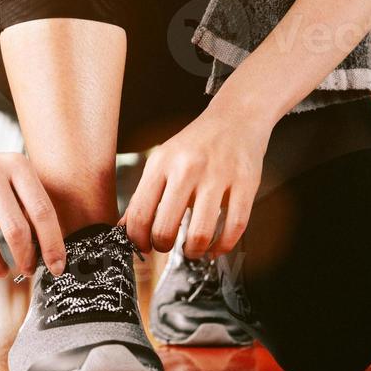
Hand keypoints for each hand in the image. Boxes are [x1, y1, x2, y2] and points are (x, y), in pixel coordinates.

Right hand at [0, 141, 64, 277]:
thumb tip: (49, 252)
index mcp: (16, 166)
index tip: (56, 266)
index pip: (42, 212)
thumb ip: (32, 206)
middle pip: (15, 230)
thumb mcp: (19, 176)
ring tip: (1, 270)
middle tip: (26, 269)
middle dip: (25, 259)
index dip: (52, 245)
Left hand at [120, 106, 268, 257]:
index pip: (139, 213)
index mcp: (161, 163)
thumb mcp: (162, 161)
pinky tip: (216, 247)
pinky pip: (234, 227)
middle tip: (166, 247)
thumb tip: (125, 228)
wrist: (235, 118)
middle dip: (162, 247)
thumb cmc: (196, 144)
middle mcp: (187, 168)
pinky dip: (223, 246)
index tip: (142, 246)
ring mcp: (218, 176)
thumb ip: (145, 195)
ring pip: (200, 232)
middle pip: (166, 227)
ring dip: (193, 252)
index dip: (137, 239)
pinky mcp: (245, 183)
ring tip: (192, 250)